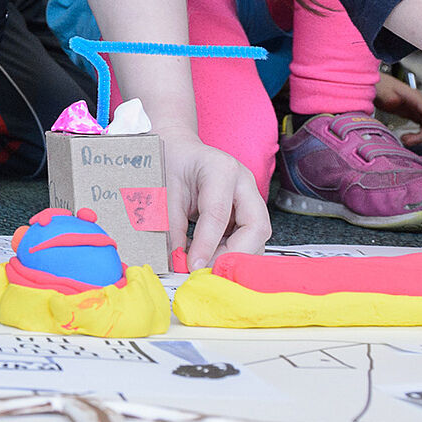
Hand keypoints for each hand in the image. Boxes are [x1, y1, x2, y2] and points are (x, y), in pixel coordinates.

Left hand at [165, 137, 271, 269]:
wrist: (179, 150)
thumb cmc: (171, 163)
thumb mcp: (163, 190)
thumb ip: (171, 225)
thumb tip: (178, 261)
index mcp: (221, 169)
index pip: (219, 213)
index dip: (207, 244)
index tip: (193, 265)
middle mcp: (244, 182)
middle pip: (256, 227)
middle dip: (234, 254)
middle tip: (207, 270)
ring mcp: (250, 197)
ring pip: (257, 237)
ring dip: (234, 256)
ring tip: (205, 265)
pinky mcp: (248, 211)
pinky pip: (249, 238)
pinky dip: (232, 252)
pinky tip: (211, 256)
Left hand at [375, 72, 421, 145]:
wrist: (373, 84)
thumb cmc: (379, 85)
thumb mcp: (383, 92)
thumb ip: (390, 97)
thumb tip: (394, 103)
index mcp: (414, 97)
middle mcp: (418, 103)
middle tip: (408, 141)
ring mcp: (415, 108)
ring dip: (420, 136)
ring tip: (405, 140)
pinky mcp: (410, 113)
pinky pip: (420, 126)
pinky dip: (417, 134)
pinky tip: (406, 137)